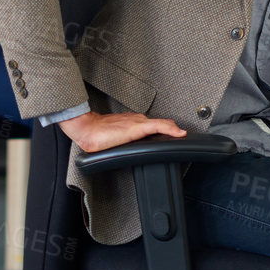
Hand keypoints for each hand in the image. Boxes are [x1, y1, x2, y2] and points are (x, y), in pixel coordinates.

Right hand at [59, 110, 185, 153]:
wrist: (86, 129)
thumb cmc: (95, 136)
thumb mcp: (113, 139)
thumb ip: (123, 140)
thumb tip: (126, 149)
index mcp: (131, 122)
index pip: (152, 125)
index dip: (165, 129)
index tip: (175, 134)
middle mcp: (137, 119)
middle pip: (160, 124)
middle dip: (172, 129)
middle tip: (182, 135)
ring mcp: (138, 122)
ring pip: (162, 124)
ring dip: (173, 129)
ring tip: (183, 134)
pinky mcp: (138, 127)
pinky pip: (159, 126)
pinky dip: (171, 129)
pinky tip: (179, 133)